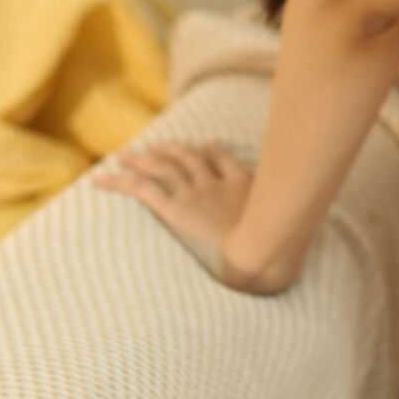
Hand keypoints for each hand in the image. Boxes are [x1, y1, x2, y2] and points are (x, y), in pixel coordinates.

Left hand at [91, 140, 290, 290]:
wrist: (264, 253)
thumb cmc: (280, 253)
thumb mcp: (292, 237)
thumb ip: (292, 233)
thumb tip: (299, 247)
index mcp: (244, 186)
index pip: (223, 159)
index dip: (211, 150)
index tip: (205, 144)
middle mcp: (216, 184)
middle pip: (188, 158)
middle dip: (170, 150)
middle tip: (154, 147)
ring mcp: (195, 194)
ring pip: (162, 168)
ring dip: (141, 159)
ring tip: (125, 156)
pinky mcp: (176, 209)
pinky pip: (142, 190)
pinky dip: (118, 181)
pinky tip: (100, 179)